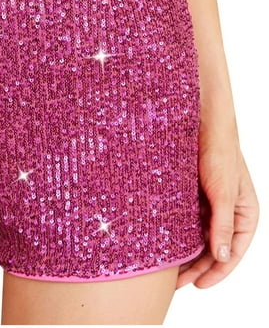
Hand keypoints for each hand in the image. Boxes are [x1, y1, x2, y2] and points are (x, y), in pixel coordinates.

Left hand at [176, 114, 258, 288]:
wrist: (200, 123)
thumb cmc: (219, 154)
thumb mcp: (223, 192)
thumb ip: (224, 224)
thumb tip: (222, 255)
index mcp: (245, 214)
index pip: (233, 251)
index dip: (217, 271)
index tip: (199, 285)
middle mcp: (228, 212)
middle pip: (214, 247)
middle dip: (197, 267)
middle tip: (177, 283)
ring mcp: (210, 204)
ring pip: (198, 235)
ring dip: (185, 252)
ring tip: (168, 269)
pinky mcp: (192, 195)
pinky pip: (185, 219)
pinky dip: (177, 232)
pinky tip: (164, 243)